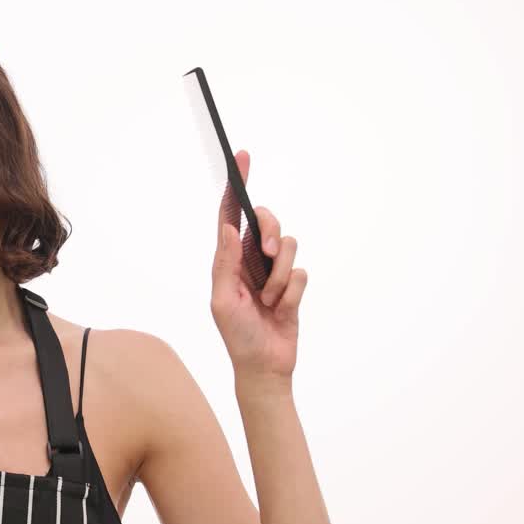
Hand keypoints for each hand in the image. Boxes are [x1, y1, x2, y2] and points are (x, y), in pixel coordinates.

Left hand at [210, 150, 307, 380]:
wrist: (264, 365)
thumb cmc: (237, 335)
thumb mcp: (223, 300)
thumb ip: (225, 262)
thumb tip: (227, 227)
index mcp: (228, 259)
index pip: (231, 216)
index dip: (236, 187)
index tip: (241, 158)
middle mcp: (250, 260)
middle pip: (267, 223)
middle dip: (270, 235)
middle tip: (266, 254)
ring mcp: (273, 272)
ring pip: (288, 246)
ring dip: (280, 276)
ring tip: (270, 300)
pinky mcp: (293, 285)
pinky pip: (301, 273)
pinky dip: (292, 292)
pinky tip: (282, 308)